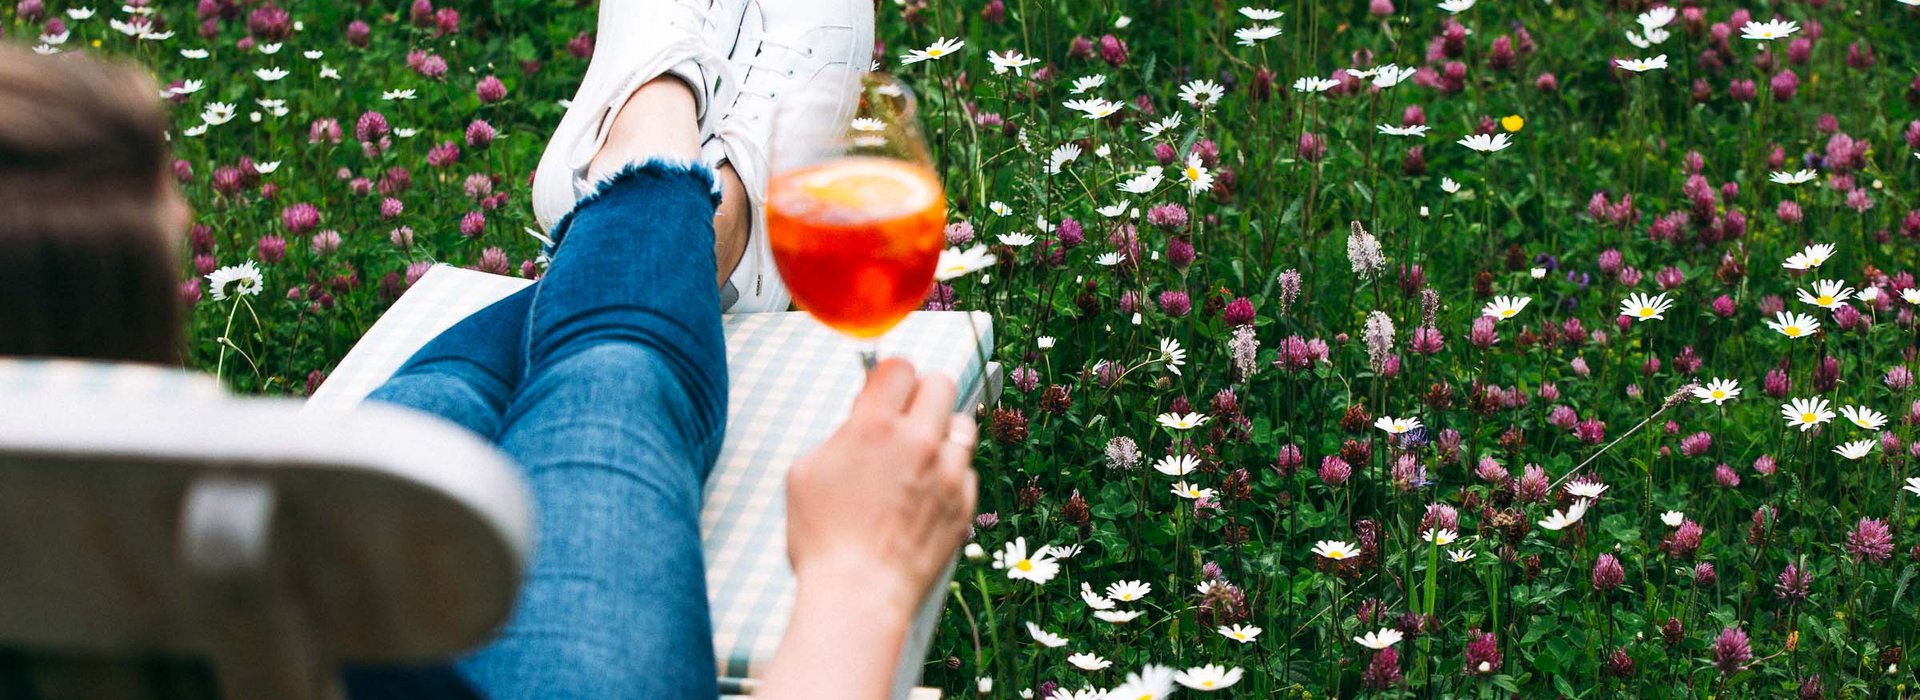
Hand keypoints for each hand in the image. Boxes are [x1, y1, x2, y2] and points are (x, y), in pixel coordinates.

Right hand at [785, 358, 977, 611]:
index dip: (889, 376)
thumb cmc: (824, 539)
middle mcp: (918, 441)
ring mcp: (948, 473)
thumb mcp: (805, 473)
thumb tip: (858, 422)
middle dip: (921, 394)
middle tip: (905, 418)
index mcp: (874, 427)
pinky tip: (927, 493)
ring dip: (942, 432)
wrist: (860, 593)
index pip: (898, 367)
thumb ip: (839, 435)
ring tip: (920, 456)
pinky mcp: (964, 503)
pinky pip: (967, 469)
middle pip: (940, 383)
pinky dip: (951, 474)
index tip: (884, 390)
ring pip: (963, 423)